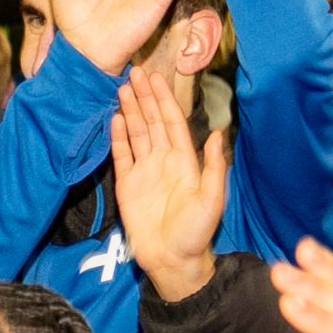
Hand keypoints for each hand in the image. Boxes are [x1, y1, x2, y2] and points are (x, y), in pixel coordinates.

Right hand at [113, 63, 231, 302]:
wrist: (172, 260)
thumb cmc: (196, 232)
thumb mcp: (211, 199)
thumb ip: (213, 166)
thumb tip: (218, 134)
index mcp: (184, 161)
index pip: (172, 122)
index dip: (164, 100)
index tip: (156, 78)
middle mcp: (163, 161)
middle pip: (152, 122)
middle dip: (144, 97)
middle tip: (134, 73)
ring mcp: (144, 172)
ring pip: (136, 134)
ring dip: (130, 111)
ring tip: (121, 88)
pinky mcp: (127, 185)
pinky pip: (121, 155)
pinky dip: (118, 137)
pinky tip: (115, 119)